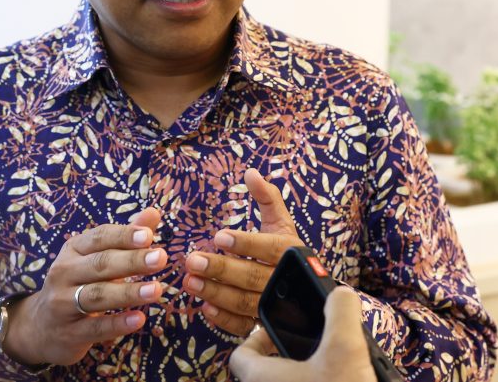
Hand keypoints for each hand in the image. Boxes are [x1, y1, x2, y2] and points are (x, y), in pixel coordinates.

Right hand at [3, 207, 167, 365]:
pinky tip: (139, 318)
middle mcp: (64, 273)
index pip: (99, 237)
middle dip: (132, 261)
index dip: (124, 236)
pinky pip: (95, 327)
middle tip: (160, 258)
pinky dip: (118, 323)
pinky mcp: (69, 333)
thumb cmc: (78, 283)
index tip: (149, 236)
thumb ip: (126, 237)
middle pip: (100, 264)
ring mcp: (63, 304)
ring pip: (97, 295)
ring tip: (156, 290)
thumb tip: (154, 213)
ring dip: (128, 292)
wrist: (41, 327)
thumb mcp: (95, 257)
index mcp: (73, 249)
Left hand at [182, 168, 303, 334]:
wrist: (308, 293)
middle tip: (191, 260)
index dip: (245, 243)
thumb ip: (268, 198)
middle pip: (252, 277)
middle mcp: (285, 281)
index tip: (218, 236)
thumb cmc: (286, 251)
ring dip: (215, 292)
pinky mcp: (264, 325)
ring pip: (244, 302)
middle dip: (220, 269)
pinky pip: (244, 325)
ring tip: (189, 281)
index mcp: (290, 252)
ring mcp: (275, 306)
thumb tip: (251, 172)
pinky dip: (224, 319)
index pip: (268, 248)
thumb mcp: (281, 222)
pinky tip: (204, 307)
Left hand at [229, 287, 378, 381]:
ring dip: (292, 381)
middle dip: (279, 364)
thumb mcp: (347, 349)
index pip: (241, 356)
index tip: (276, 332)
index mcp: (260, 380)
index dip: (256, 339)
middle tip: (305, 354)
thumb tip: (341, 294)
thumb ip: (342, 313)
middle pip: (259, 378)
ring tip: (323, 374)